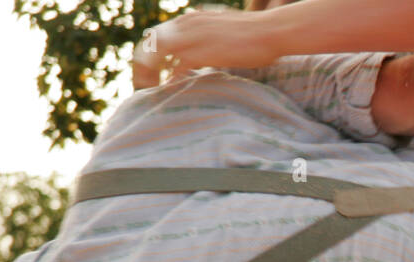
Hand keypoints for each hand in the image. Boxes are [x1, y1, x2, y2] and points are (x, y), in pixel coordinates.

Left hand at [133, 8, 284, 89]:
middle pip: (150, 43)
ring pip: (156, 54)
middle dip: (143, 64)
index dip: (151, 54)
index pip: (158, 34)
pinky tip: (168, 90)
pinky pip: (174, 67)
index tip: (153, 72)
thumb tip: (203, 57)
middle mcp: (186, 24)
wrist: (270, 31)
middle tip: (143, 84)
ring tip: (149, 90)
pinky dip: (169, 80)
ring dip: (149, 73)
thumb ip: (208, 40)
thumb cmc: (255, 35)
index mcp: (191, 19)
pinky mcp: (200, 52)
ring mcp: (191, 37)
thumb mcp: (224, 32)